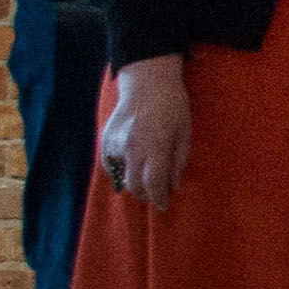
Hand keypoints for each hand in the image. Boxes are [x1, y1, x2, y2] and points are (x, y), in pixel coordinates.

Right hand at [98, 55, 192, 208]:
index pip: (153, 183)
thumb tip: (173, 185)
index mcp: (155, 146)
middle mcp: (131, 148)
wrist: (147, 83)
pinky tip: (130, 167)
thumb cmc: (173, 106)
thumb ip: (177, 162)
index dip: (158, 198)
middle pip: (134, 185)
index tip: (163, 205)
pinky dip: (119, 171)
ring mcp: (114, 144)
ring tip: (144, 180)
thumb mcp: (184, 134)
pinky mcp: (104, 140)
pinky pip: (109, 165)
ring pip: (120, 177)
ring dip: (133, 183)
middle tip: (155, 195)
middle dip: (146, 194)